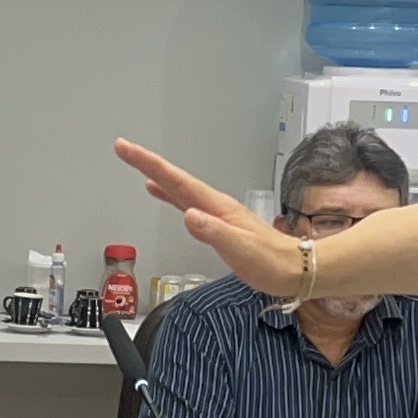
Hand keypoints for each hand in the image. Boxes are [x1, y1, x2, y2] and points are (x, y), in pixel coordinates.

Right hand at [116, 139, 304, 296]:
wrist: (294, 269)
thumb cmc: (271, 262)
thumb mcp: (240, 249)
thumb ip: (213, 232)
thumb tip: (189, 216)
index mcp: (217, 208)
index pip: (176, 181)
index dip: (149, 164)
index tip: (128, 150)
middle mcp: (215, 205)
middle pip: (174, 178)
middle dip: (147, 162)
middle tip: (124, 148)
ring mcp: (217, 213)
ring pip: (179, 187)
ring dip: (157, 174)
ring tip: (137, 164)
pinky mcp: (218, 223)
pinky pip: (187, 201)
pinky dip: (170, 193)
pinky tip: (163, 193)